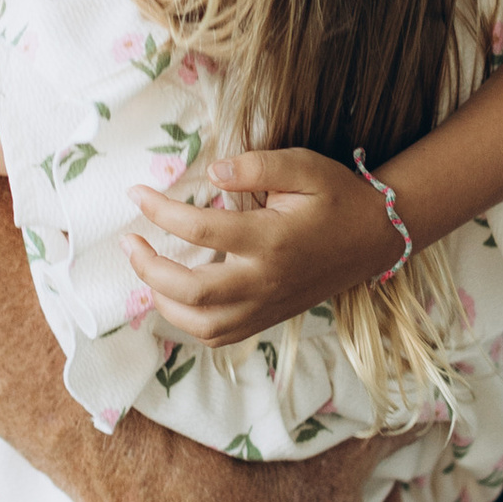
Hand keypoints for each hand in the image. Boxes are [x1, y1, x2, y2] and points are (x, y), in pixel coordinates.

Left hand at [125, 149, 390, 344]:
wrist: (374, 238)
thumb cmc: (337, 196)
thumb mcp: (305, 166)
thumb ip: (257, 166)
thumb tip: (212, 170)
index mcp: (271, 239)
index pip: (200, 229)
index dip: (160, 211)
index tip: (136, 194)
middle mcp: (265, 280)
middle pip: (191, 290)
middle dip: (148, 267)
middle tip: (128, 241)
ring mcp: (266, 305)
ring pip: (201, 324)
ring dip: (163, 301)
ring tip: (146, 270)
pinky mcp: (268, 317)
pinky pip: (218, 336)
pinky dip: (188, 322)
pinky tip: (174, 297)